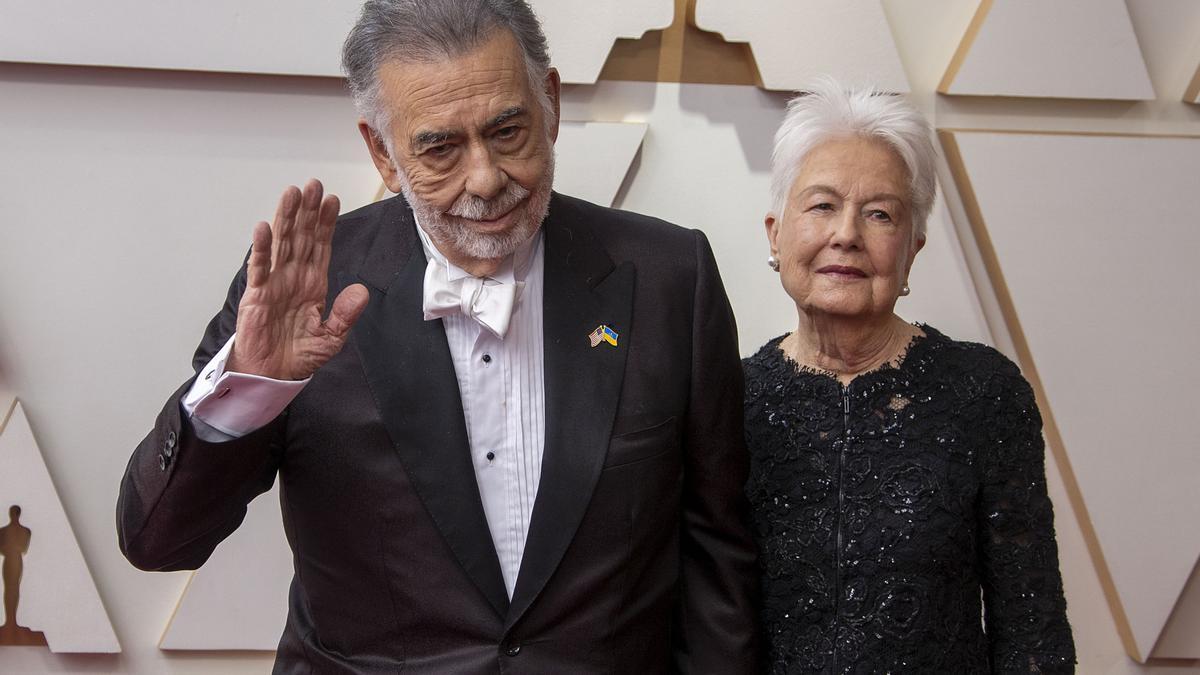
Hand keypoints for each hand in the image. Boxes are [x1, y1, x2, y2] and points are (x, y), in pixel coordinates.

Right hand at [228, 179, 369, 379]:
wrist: (273, 376)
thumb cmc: (299, 355)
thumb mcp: (332, 337)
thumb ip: (345, 314)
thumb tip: (361, 291)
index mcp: (313, 283)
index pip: (321, 246)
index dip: (325, 223)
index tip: (332, 199)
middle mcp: (294, 277)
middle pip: (301, 237)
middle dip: (307, 211)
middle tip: (313, 184)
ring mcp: (275, 283)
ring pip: (281, 244)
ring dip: (286, 218)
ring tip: (291, 193)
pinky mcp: (258, 295)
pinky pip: (260, 268)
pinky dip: (261, 248)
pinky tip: (264, 227)